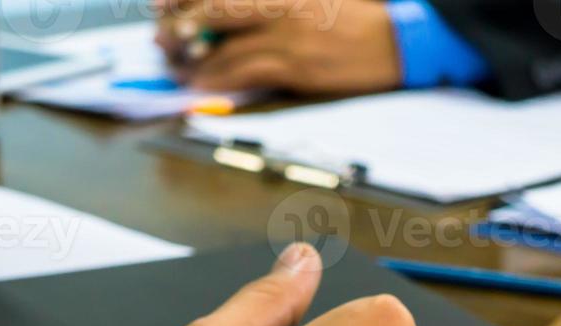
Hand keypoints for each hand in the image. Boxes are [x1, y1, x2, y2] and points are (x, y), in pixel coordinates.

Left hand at [156, 0, 401, 94]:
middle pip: (216, 9)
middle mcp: (280, 4)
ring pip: (225, 45)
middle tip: (162, 37)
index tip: (163, 4)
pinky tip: (204, 83)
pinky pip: (245, 71)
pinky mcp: (296, 66)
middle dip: (182, 24)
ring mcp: (287, 35)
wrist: (398, 40)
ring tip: (179, 68)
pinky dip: (218, 78)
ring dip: (196, 59)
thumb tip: (231, 16)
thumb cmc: (356, 18)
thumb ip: (271, 5)